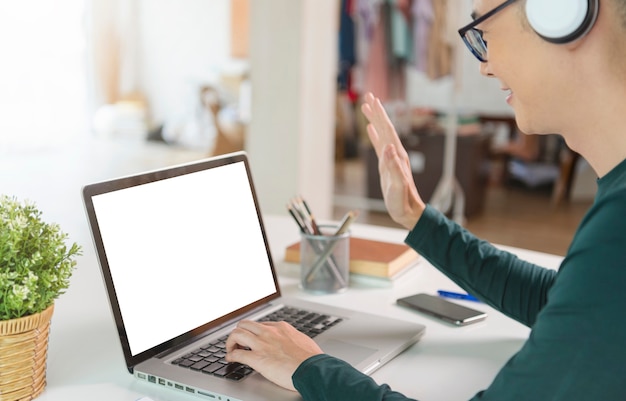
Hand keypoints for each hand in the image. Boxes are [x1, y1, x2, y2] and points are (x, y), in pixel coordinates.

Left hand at [225, 320, 322, 390]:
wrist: (312, 369)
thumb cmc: (312, 359)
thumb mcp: (303, 341)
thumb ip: (294, 340)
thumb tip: (294, 344)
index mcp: (282, 328)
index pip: (261, 324)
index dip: (254, 332)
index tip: (252, 337)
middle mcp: (269, 332)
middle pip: (245, 324)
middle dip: (239, 332)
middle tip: (238, 342)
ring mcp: (262, 344)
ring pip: (237, 334)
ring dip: (231, 342)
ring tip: (231, 349)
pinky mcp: (257, 358)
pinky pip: (237, 354)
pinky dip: (231, 356)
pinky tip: (230, 359)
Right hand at [361, 92, 424, 228]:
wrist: (408, 212)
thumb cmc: (402, 202)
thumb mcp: (398, 186)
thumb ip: (394, 167)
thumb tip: (388, 147)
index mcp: (397, 156)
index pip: (388, 130)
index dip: (381, 115)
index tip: (373, 100)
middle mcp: (395, 153)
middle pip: (386, 127)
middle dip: (377, 111)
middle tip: (368, 96)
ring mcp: (391, 158)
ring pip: (382, 133)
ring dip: (375, 119)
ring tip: (366, 107)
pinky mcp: (387, 164)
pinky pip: (379, 144)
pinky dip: (375, 134)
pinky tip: (370, 128)